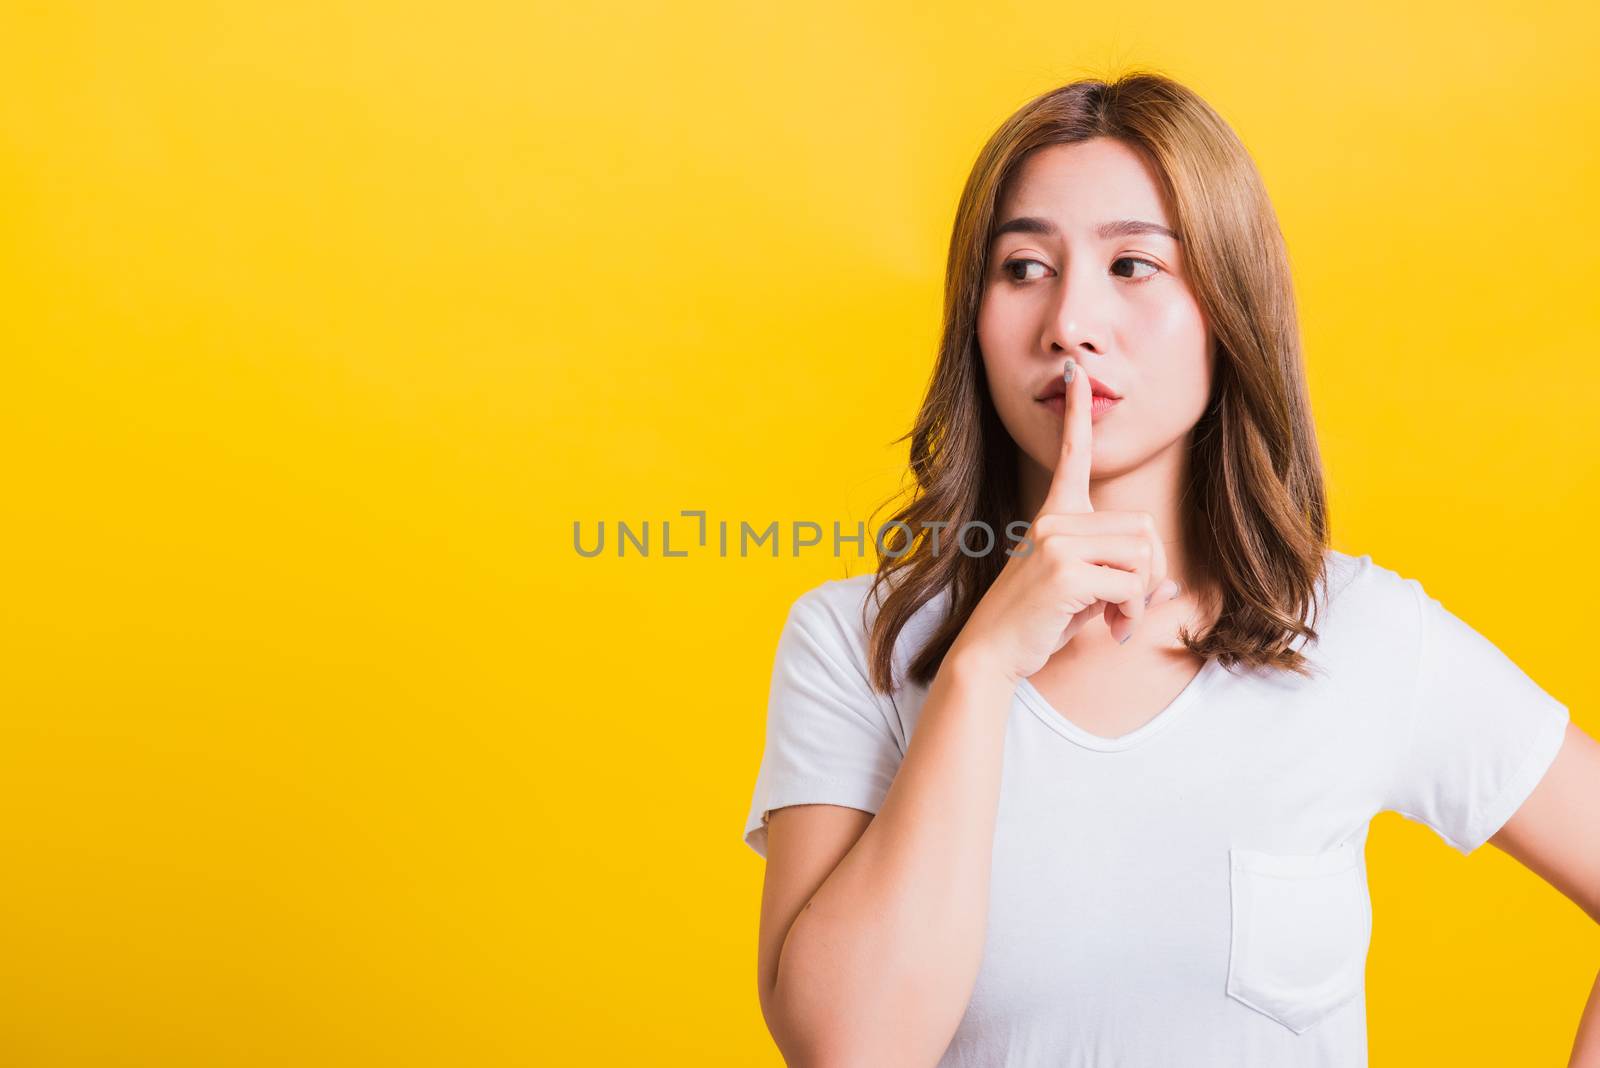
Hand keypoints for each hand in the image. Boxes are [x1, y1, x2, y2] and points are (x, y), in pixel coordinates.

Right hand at [948, 356, 1181, 684]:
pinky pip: (1131, 584)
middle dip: (1149, 574)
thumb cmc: (1035, 624)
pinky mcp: (1064, 569)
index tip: (1077, 375)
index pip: (1070, 455)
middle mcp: (1054, 520)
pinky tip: (1107, 628)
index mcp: (1053, 516)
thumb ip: (1119, 577)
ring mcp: (1057, 541)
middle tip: (1124, 606)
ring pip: (1143, 555)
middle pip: (1143, 528)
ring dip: (1140, 596)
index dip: (1077, 415)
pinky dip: (1130, 612)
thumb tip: (1169, 584)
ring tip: (1112, 618)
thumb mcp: (1082, 591)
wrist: (990, 653)